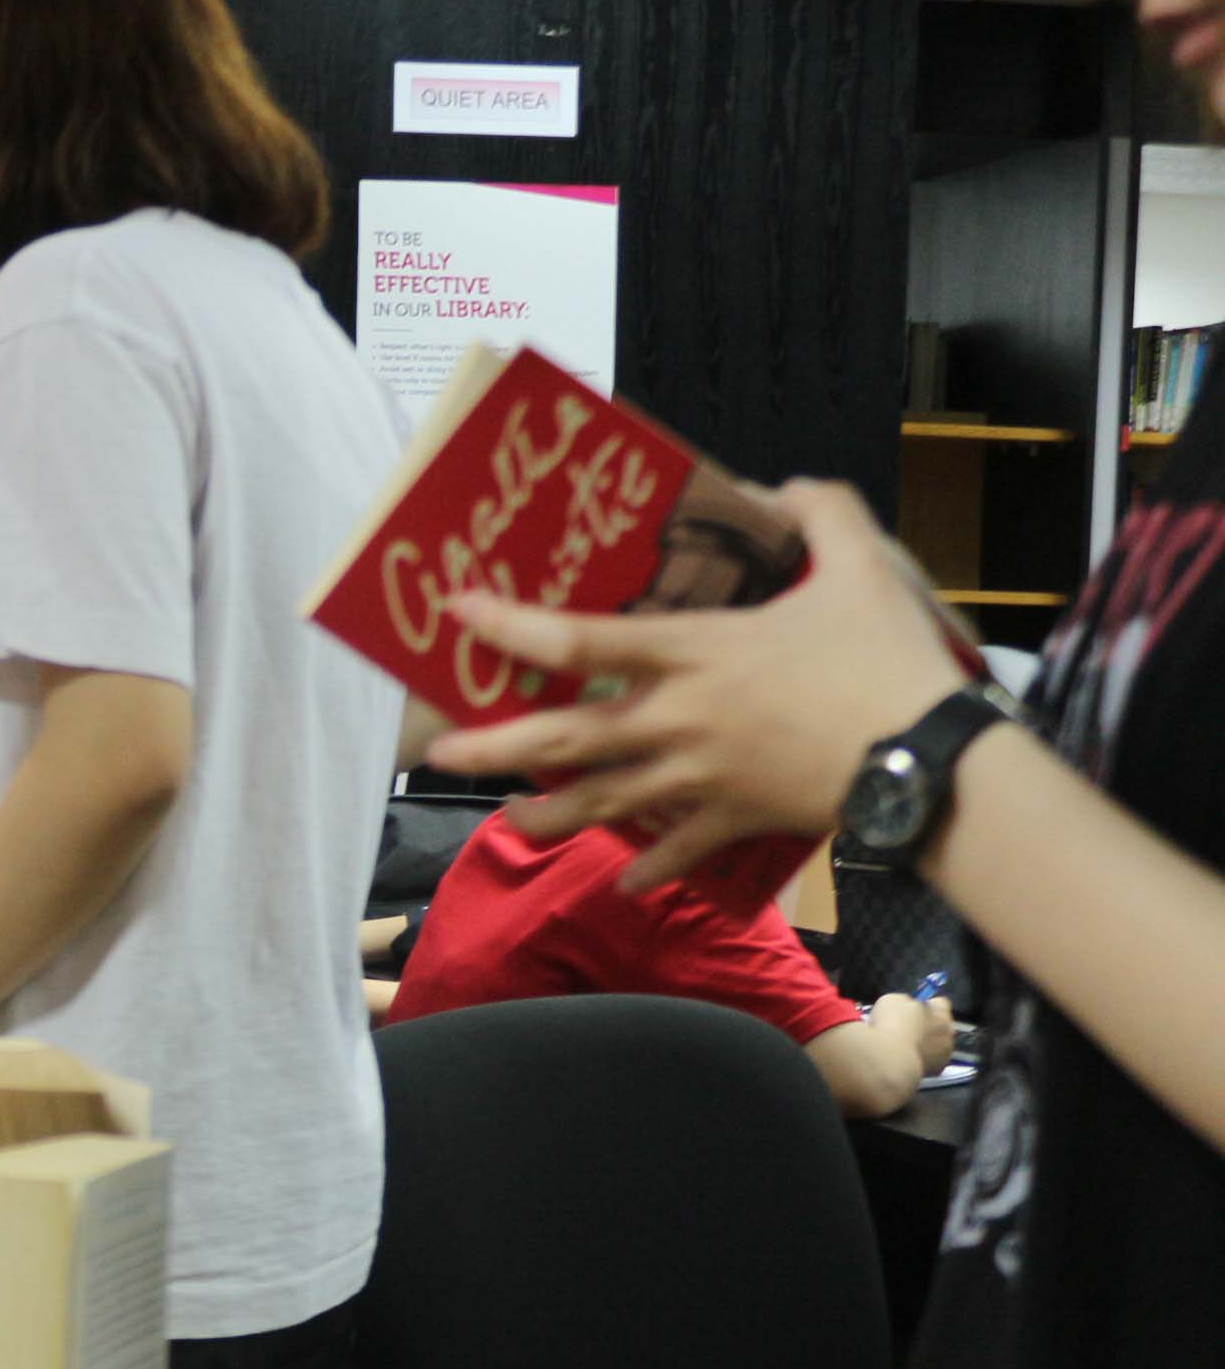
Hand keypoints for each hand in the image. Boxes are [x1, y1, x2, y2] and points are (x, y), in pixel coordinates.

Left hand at [422, 478, 967, 890]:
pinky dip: (650, 868)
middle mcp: (678, 719)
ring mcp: (700, 777)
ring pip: (604, 801)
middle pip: (567, 737)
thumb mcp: (859, 563)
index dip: (511, 625)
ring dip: (551, 813)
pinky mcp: (735, 819)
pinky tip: (625, 880)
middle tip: (439, 755)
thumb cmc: (888, 658)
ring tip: (510, 817)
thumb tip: (784, 488)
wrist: (930, 756)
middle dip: (496, 747)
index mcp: (695, 652)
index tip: (459, 615)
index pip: (579, 637)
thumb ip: (818, 513)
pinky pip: (680, 850)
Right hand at [879, 991, 956, 1076]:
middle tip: (907, 1028)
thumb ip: (905, 1003)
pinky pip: (931, 1061)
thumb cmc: (891, 1026)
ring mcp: (945, 1053)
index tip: (913, 1008)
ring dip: (926, 1044)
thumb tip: (906, 1008)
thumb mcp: (892, 1001)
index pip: (940, 1003)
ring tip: (904, 1047)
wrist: (889, 1059)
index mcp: (940, 1013)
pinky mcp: (937, 1071)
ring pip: (938, 1045)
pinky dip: (921, 1060)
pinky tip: (906, 1059)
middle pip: (941, 1025)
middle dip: (928, 1026)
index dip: (926, 1004)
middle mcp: (948, 1032)